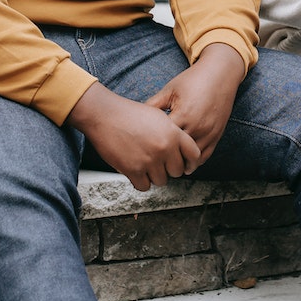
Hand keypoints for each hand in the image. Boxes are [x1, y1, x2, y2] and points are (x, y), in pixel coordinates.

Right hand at [65, 82, 199, 191]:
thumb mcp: (159, 117)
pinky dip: (140, 181)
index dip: (190, 162)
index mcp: (174, 133)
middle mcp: (165, 147)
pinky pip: (144, 186)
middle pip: (177, 171)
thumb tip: (182, 148)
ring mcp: (149, 160)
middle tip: (159, 163)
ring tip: (145, 163)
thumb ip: (173, 132)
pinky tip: (136, 171)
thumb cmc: (130, 114)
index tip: (185, 165)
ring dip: (154, 175)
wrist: (105, 115)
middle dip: (169, 169)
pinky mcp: (133, 170)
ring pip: (161, 181)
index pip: (194, 155)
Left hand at [146, 43, 244, 168]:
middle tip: (152, 163)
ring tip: (167, 164)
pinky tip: (183, 161)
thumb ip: (152, 105)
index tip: (142, 149)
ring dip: (180, 164)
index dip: (151, 146)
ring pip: (192, 160)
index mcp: (183, 115)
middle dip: (164, 159)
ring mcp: (209, 133)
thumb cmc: (192, 80)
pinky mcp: (217, 135)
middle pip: (177, 154)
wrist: (220, 74)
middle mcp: (198, 127)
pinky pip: (205, 156)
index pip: (163, 140)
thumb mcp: (170, 90)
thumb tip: (134, 118)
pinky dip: (194, 161)